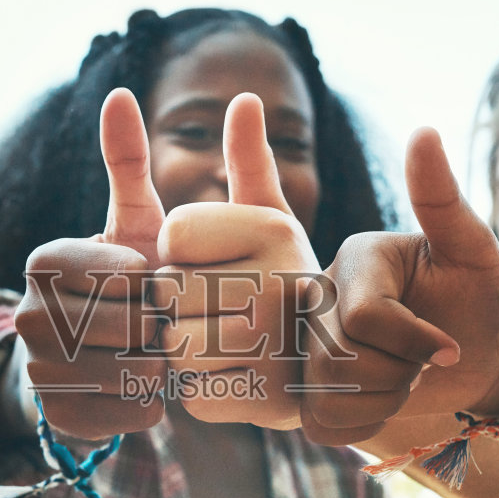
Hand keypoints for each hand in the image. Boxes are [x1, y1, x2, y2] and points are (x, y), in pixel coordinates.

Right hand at [16, 88, 167, 438]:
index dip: (155, 281)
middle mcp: (27, 315)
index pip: (125, 274)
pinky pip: (132, 414)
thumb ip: (128, 160)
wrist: (103, 355)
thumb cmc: (130, 278)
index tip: (154, 280)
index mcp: (43, 260)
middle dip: (162, 324)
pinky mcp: (57, 418)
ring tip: (155, 350)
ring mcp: (37, 371)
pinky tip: (146, 384)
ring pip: (134, 372)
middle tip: (161, 321)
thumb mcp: (134, 219)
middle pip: (132, 326)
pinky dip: (153, 402)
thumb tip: (121, 93)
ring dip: (162, 363)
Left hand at [156, 93, 319, 428]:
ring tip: (227, 344)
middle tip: (217, 311)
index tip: (214, 265)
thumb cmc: (282, 282)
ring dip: (187, 354)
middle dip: (176, 308)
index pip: (171, 234)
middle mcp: (280, 280)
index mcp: (273, 228)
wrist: (332, 366)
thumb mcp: (269, 220)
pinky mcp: (269, 398)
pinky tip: (237, 379)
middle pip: (166, 294)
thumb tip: (245, 99)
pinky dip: (204, 393)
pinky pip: (194, 396)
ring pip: (175, 349)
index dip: (176, 255)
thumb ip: (249, 162)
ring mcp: (278, 342)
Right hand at [300, 127, 498, 445]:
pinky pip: (323, 422)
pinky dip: (366, 423)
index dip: (412, 343)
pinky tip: (389, 403)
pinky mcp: (309, 389)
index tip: (451, 349)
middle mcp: (319, 295)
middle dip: (400, 374)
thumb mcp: (473, 252)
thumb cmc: (482, 302)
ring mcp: (308, 343)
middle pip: (342, 357)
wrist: (484, 363)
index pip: (363, 316)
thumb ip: (443, 198)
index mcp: (356, 257)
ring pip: (330, 392)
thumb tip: (423, 132)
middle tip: (428, 366)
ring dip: (387, 400)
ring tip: (411, 382)